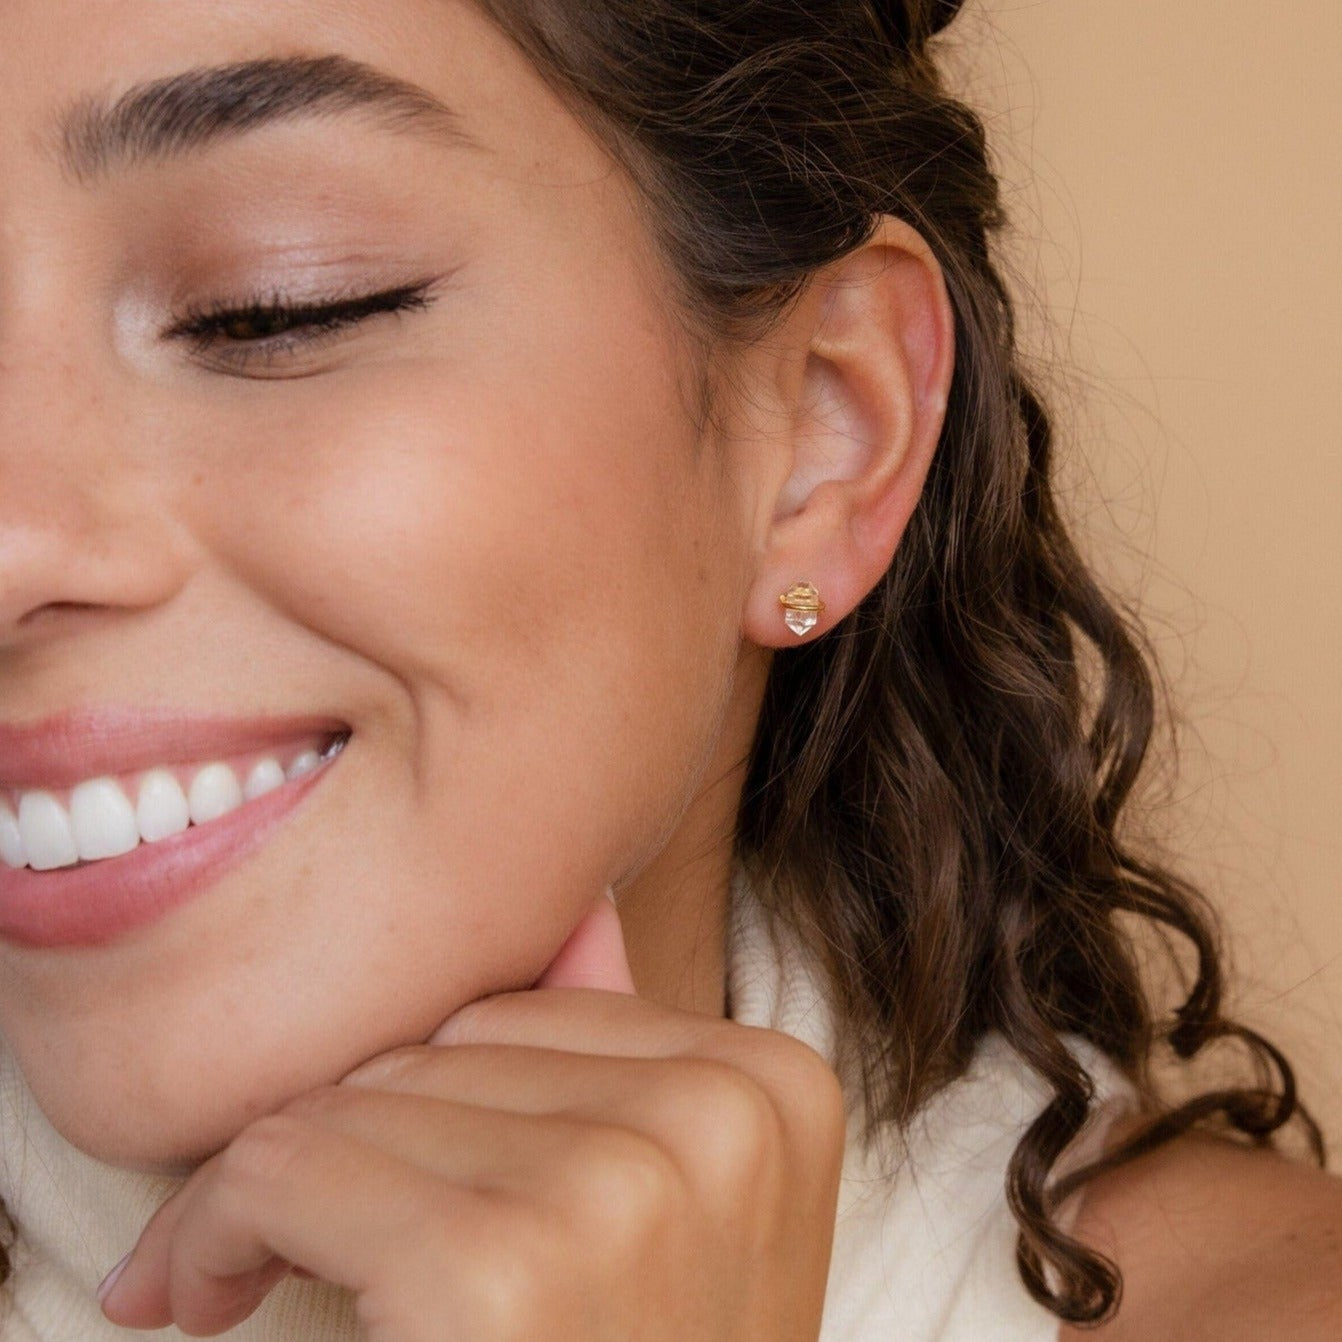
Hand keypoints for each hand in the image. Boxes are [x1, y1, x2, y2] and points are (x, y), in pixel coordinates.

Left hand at [98, 891, 846, 1339]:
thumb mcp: (665, 1226)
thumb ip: (619, 1065)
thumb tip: (580, 913)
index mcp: (769, 1085)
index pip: (527, 1013)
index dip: (423, 1092)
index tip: (354, 1170)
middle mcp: (718, 1117)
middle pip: (447, 1047)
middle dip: (345, 1135)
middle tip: (272, 1236)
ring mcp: (628, 1185)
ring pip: (360, 1098)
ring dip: (269, 1188)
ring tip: (246, 1275)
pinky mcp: (506, 1269)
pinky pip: (290, 1168)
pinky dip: (210, 1229)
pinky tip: (200, 1297)